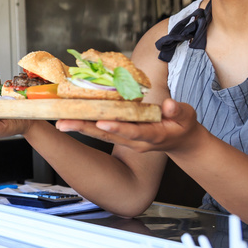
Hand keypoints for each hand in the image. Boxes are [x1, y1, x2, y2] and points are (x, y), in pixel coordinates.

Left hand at [56, 98, 203, 153]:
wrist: (180, 142)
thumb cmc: (183, 126)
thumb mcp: (187, 117)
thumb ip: (179, 111)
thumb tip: (169, 105)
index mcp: (152, 136)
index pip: (133, 132)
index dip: (118, 127)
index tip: (101, 122)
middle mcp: (135, 141)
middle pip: (107, 135)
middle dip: (85, 128)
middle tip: (63, 123)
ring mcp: (127, 140)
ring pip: (100, 134)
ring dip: (80, 127)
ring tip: (60, 121)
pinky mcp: (121, 136)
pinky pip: (101, 130)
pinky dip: (86, 122)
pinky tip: (71, 116)